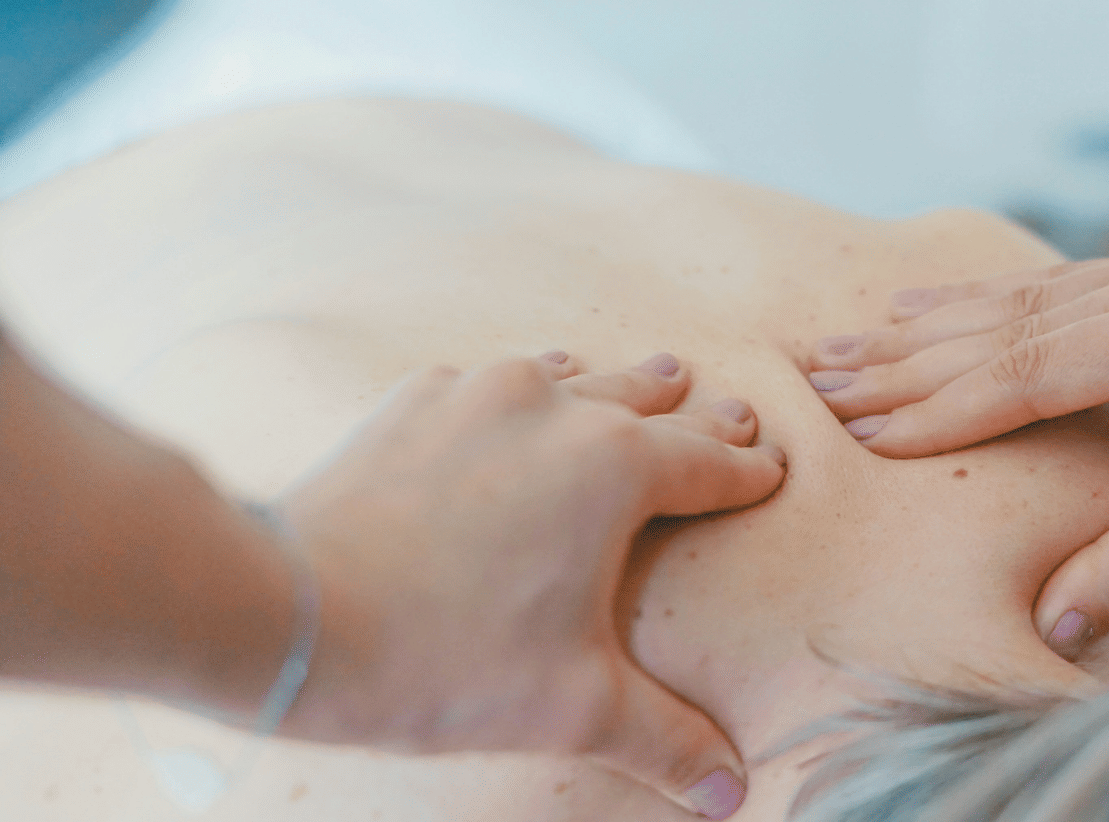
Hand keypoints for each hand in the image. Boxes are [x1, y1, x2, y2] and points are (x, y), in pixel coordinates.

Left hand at [276, 351, 782, 818]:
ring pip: (570, 375)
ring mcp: (479, 393)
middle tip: (729, 408)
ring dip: (612, 385)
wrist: (292, 615)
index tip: (771, 466)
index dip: (747, 470)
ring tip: (648, 375)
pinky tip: (515, 396)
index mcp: (617, 468)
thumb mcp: (573, 708)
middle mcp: (557, 407)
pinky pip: (487, 381)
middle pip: (648, 401)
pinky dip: (520, 391)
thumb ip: (665, 741)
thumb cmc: (443, 658)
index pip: (709, 463)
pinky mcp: (413, 401)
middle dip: (694, 414)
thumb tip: (729, 793)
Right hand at [808, 223, 1108, 656]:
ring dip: (938, 322)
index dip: (945, 406)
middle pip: (1016, 321)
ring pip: (1032, 295)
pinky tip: (937, 305)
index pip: (1036, 369)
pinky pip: (1065, 283)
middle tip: (823, 373)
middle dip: (913, 355)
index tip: (866, 428)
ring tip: (854, 336)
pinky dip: (994, 303)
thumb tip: (1057, 623)